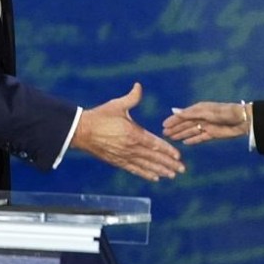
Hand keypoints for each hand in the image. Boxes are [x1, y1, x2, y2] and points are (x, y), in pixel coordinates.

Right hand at [71, 83, 185, 181]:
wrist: (81, 131)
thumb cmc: (100, 116)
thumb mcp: (117, 105)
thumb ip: (132, 97)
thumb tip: (139, 85)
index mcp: (133, 133)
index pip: (155, 144)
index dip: (167, 150)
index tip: (178, 156)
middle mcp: (130, 147)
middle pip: (153, 157)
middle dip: (169, 164)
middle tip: (182, 169)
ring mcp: (124, 156)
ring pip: (146, 165)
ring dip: (160, 170)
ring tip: (172, 175)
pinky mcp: (117, 161)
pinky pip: (134, 169)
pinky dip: (145, 174)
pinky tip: (154, 178)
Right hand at [162, 101, 250, 144]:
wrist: (242, 120)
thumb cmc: (224, 113)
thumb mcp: (205, 112)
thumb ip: (190, 113)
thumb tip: (174, 111)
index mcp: (199, 109)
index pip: (183, 115)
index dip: (173, 120)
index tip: (163, 125)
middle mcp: (201, 117)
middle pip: (185, 124)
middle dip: (175, 128)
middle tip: (164, 134)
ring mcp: (207, 126)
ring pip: (191, 131)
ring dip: (181, 134)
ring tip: (172, 139)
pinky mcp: (213, 134)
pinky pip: (200, 137)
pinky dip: (192, 140)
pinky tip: (185, 143)